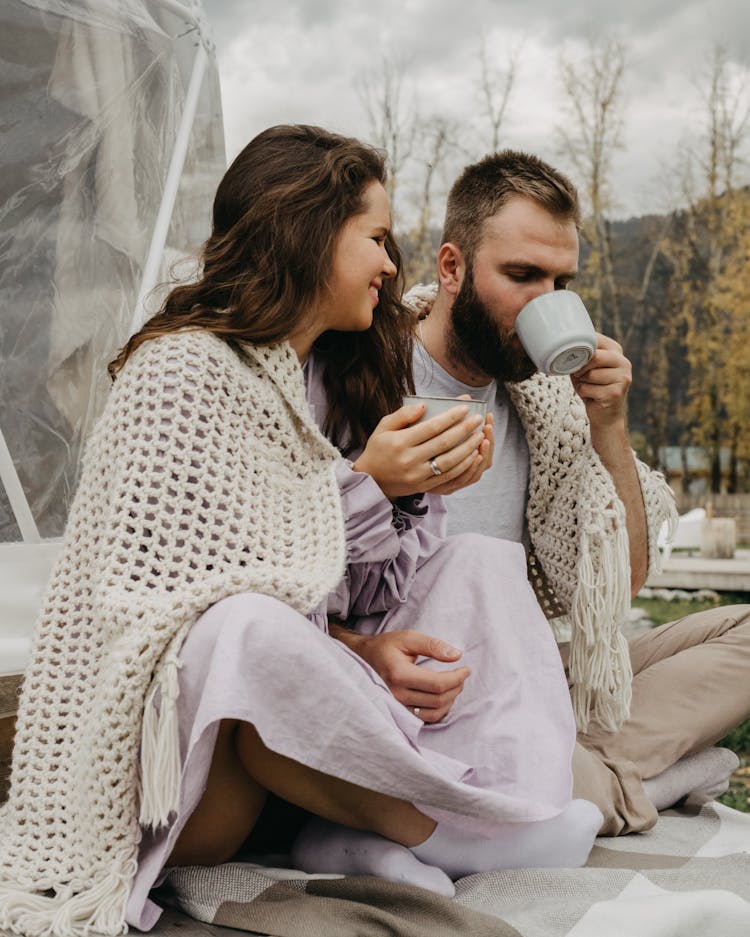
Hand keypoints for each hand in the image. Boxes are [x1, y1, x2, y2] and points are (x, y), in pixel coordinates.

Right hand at [332, 626, 470, 723]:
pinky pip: (425, 719)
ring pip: (434, 713)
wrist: (361, 660)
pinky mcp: (398, 713)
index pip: (438, 684)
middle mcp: (396, 694)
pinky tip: (443, 697)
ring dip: (450, 701)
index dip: (457, 678)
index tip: (467, 669)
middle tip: (461, 675)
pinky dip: (440, 710)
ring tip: (454, 685)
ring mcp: (396, 707)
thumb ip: (433, 645)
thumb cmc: (385, 647)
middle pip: (438, 700)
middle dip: (456, 687)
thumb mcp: (407, 638)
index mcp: (399, 674)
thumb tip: (456, 655)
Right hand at [353, 402, 484, 499]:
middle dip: (464, 429)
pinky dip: (463, 466)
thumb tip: (424, 405)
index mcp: (400, 443)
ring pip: (449, 461)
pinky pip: (448, 477)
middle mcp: (409, 460)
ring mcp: (417, 475)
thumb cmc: (379, 448)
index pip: (431, 427)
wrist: (371, 480)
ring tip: (480, 436)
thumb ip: (403, 415)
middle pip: (444, 443)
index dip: (451, 417)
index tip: (465, 408)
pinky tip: (473, 455)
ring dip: (468, 448)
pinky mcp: (423, 486)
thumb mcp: (383, 427)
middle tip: (478, 419)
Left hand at [571, 334, 631, 437]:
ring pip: (590, 374)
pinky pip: (587, 388)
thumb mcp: (585, 367)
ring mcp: (622, 378)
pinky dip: (583, 393)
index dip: (580, 349)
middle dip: (581, 367)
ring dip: (582, 382)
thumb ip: (581, 355)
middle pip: (595, 356)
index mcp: (616, 350)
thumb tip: (563, 345)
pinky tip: (592, 396)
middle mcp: (623, 362)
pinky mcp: (615, 393)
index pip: (595, 339)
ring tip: (589, 387)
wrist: (605, 415)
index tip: (576, 357)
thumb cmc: (592, 387)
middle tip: (579, 375)